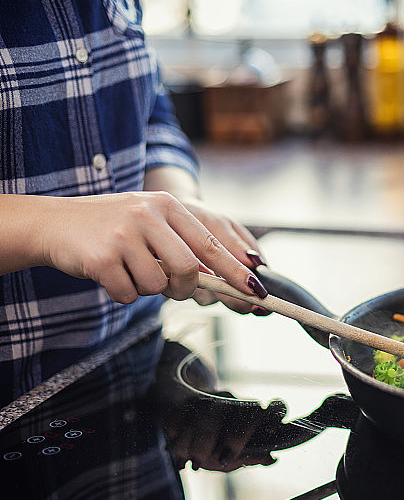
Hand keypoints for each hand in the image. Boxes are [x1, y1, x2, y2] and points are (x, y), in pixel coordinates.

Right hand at [38, 191, 267, 304]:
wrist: (52, 224)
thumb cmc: (111, 228)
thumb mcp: (150, 222)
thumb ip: (184, 243)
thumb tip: (224, 278)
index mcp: (167, 205)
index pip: (210, 242)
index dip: (234, 269)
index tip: (255, 288)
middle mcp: (147, 214)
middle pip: (188, 269)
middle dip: (184, 287)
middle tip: (172, 287)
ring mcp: (123, 234)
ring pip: (158, 286)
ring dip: (147, 289)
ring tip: (129, 270)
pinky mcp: (101, 257)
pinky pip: (129, 294)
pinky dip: (123, 293)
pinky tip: (109, 275)